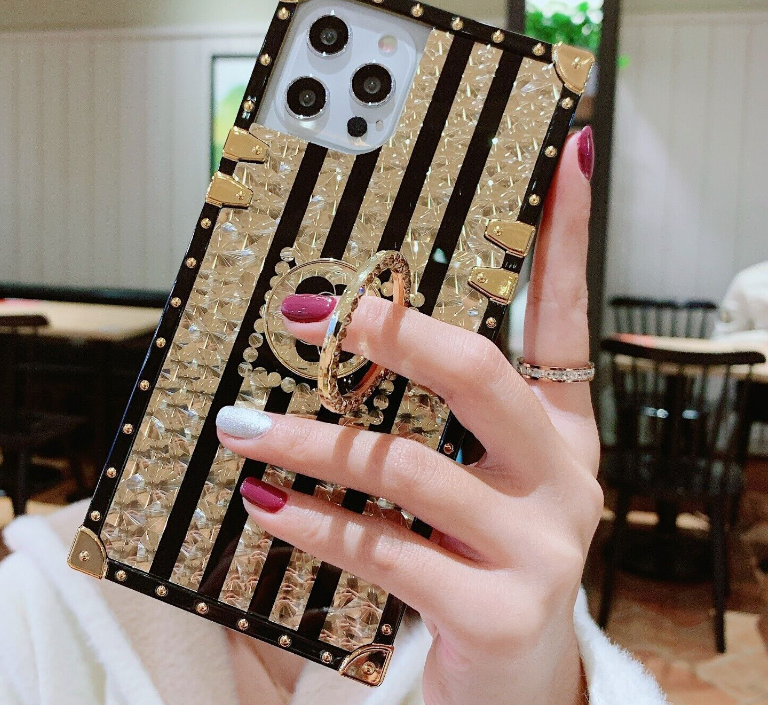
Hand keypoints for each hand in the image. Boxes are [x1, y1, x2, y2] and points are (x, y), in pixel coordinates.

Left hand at [216, 128, 601, 704]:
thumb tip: (349, 345)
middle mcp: (563, 476)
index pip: (566, 314)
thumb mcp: (476, 475)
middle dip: (390, 331)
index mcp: (561, 428)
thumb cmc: (479, 552)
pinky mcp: (497, 610)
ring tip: (244, 425)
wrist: (514, 679)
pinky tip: (266, 502)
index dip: (565, 236)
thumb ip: (430, 417)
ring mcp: (540, 546)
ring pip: (410, 466)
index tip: (560, 157)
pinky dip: (317, 522)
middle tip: (311, 312)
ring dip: (315, 440)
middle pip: (479, 373)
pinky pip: (386, 550)